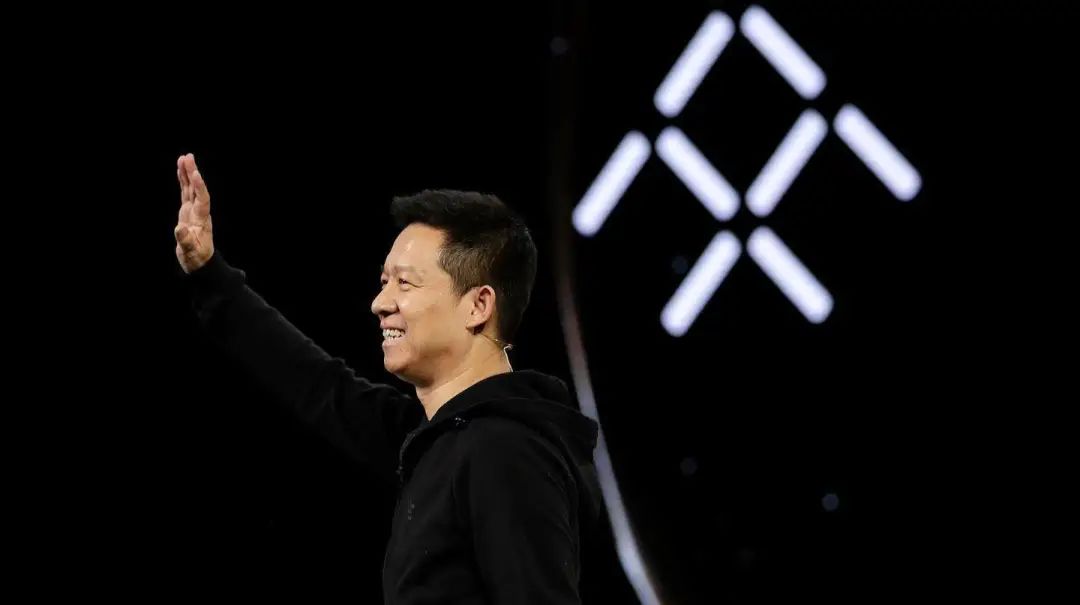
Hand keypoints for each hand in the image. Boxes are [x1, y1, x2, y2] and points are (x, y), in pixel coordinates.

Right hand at [174, 153, 214, 273]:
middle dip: (192, 173)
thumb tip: (180, 228)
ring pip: (191, 189)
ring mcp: (193, 211)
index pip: (202, 200)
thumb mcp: (191, 253)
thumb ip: (186, 241)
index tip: (196, 174)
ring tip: (184, 158)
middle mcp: (199, 212)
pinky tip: (181, 171)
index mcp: (202, 221)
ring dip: (188, 174)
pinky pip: (185, 193)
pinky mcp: (187, 212)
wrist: (199, 262)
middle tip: (188, 157)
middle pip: (197, 190)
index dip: (199, 187)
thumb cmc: (196, 259)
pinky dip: (183, 182)